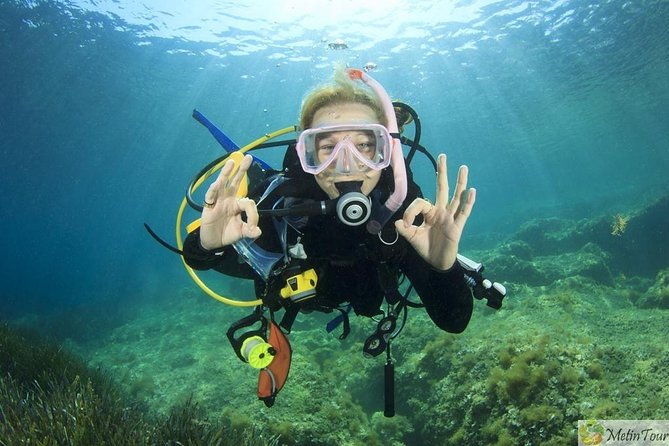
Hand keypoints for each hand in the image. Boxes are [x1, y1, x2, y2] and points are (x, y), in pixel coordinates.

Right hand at [199, 154, 261, 249]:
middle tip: (249, 158)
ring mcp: (219, 201)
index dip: (253, 214)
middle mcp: (229, 199)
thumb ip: (250, 231)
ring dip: (226, 173)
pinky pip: (210, 196)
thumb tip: (258, 231)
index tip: (253, 227)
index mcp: (238, 204)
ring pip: (222, 184)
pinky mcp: (208, 207)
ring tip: (232, 162)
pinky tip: (216, 184)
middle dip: (242, 170)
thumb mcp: (242, 233)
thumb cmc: (227, 234)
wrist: (213, 242)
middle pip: (236, 182)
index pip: (248, 202)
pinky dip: (213, 191)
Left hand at [394, 153, 475, 269]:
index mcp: (430, 213)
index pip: (420, 203)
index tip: (407, 224)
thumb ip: (405, 229)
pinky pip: (463, 213)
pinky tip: (471, 190)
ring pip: (456, 197)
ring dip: (460, 182)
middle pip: (442, 188)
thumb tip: (398, 222)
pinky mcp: (457, 227)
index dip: (411, 212)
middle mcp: (441, 211)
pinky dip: (468, 202)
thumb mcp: (412, 237)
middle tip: (442, 156)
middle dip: (442, 172)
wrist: (436, 263)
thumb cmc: (426, 248)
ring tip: (463, 167)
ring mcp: (450, 218)